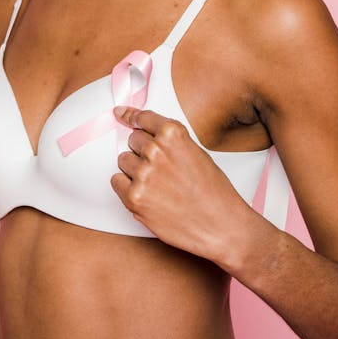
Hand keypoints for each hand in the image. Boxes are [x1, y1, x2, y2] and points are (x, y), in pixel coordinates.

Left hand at [111, 106, 251, 262]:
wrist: (220, 225)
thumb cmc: (213, 191)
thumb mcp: (196, 153)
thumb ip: (170, 142)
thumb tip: (147, 136)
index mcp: (173, 134)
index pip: (143, 117)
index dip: (131, 115)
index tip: (121, 113)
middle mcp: (156, 150)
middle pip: (132, 140)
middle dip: (142, 150)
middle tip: (158, 167)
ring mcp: (143, 174)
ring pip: (123, 160)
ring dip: (134, 169)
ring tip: (156, 184)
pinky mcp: (134, 197)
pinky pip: (116, 182)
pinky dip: (126, 187)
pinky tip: (146, 194)